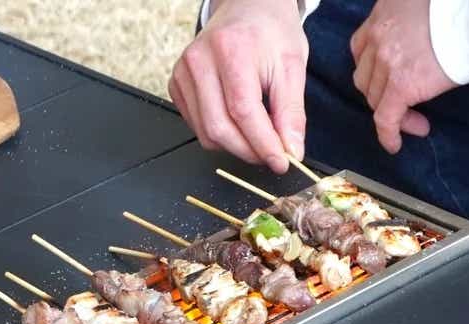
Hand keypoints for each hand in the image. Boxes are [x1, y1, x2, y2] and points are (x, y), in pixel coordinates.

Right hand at [169, 0, 307, 173]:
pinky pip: (197, 126)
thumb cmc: (270, 32)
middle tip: (271, 155)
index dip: (263, 144)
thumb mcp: (292, 66)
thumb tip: (291, 151)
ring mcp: (183, 73)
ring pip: (206, 134)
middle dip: (249, 151)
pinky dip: (220, 135)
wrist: (246, 8)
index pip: (243, 111)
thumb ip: (291, 112)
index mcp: (231, 49)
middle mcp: (199, 60)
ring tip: (258, 137)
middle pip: (220, 128)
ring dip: (235, 147)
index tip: (281, 162)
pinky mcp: (176, 84)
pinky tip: (237, 122)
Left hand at [350, 0, 455, 153]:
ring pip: (375, 99)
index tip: (386, 80)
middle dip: (381, 94)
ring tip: (417, 122)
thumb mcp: (426, 9)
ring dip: (393, 113)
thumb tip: (418, 46)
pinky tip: (395, 145)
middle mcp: (378, 36)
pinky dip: (388, 134)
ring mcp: (386, 61)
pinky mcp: (401, 84)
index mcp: (383, 14)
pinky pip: (385, 118)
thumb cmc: (464, 11)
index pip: (362, 49)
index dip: (372, 70)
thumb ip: (410, 26)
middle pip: (367, 77)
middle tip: (404, 104)